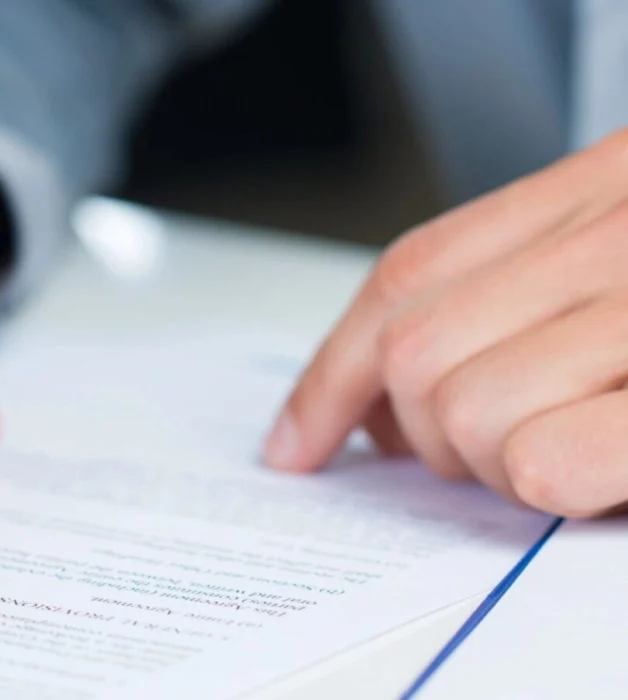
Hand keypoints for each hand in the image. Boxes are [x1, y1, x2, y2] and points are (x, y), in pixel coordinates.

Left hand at [263, 129, 627, 516]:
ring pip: (464, 408)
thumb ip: (518, 297)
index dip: (331, 372)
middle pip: (413, 350)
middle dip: (421, 433)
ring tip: (569, 465)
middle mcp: (619, 229)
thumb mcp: (622, 266)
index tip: (296, 440)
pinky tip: (594, 484)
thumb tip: (382, 405)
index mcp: (603, 186)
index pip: (407, 274)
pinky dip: (547, 489)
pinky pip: (540, 458)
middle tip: (480, 460)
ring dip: (495, 467)